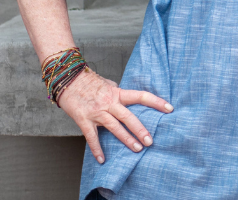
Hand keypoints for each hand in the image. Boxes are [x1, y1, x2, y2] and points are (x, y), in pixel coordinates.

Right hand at [57, 68, 172, 162]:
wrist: (67, 79)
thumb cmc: (89, 82)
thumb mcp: (108, 84)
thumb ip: (119, 93)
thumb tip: (129, 98)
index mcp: (118, 93)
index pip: (141, 96)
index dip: (156, 102)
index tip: (170, 108)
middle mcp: (109, 102)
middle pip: (129, 117)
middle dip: (140, 130)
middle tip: (150, 141)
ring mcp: (97, 112)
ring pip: (114, 128)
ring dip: (126, 140)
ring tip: (137, 149)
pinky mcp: (84, 120)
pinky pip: (92, 137)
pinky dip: (97, 149)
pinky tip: (102, 160)